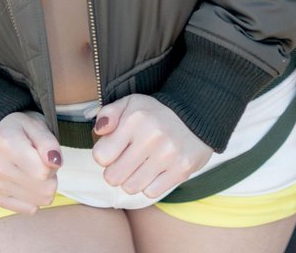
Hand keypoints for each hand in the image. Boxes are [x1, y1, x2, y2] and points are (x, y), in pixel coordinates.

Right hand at [0, 110, 62, 214]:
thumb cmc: (18, 129)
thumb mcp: (36, 125)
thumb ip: (48, 142)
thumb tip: (56, 162)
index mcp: (6, 143)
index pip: (43, 172)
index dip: (52, 164)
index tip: (45, 154)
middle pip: (44, 190)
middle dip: (49, 177)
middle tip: (39, 162)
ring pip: (39, 202)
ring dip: (42, 188)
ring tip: (31, 171)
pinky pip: (29, 209)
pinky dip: (33, 198)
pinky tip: (24, 182)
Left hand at [91, 94, 211, 197]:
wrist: (197, 112)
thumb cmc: (156, 112)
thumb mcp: (130, 103)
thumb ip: (108, 114)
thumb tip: (98, 131)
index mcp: (134, 119)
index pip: (101, 156)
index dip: (103, 155)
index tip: (112, 149)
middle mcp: (151, 137)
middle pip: (113, 177)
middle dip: (115, 171)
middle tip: (124, 160)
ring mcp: (168, 155)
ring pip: (131, 187)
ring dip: (131, 180)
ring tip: (139, 166)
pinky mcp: (182, 170)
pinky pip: (151, 192)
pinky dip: (149, 185)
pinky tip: (154, 171)